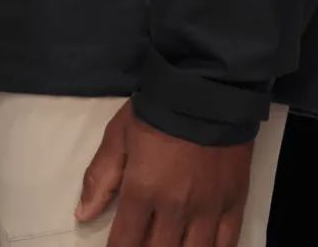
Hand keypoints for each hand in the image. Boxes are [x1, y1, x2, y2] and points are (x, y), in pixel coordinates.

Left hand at [76, 99, 255, 246]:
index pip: (125, 242)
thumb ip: (101, 176)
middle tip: (143, 244)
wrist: (207, 87)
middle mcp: (175, 208)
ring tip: (170, 245)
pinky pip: (226, 243)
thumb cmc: (158, 109)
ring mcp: (207, 208)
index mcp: (143, 190)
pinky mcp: (234, 202)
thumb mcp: (119, 135)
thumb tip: (84, 214)